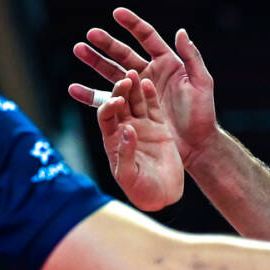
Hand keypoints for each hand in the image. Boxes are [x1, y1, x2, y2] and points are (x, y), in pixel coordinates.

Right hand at [71, 8, 219, 167]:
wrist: (196, 144)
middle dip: (107, 43)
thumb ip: (192, 57)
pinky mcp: (130, 110)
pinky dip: (89, 94)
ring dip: (95, 61)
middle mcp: (150, 74)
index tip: (116, 12)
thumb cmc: (202, 114)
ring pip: (112, 72)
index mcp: (167, 63)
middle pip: (124, 53)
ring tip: (79, 50)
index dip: (133, 24)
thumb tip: (181, 31)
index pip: (148, 37)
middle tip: (89, 34)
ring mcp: (138, 92)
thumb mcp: (202, 83)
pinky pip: (106, 100)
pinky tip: (74, 89)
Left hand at [82, 70, 184, 210]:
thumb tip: (126, 130)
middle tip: (125, 80)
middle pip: (119, 104)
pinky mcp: (159, 128)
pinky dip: (150, 96)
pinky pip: (153, 108)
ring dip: (133, 89)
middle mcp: (125, 129)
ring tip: (134, 74)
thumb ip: (125, 153)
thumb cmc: (141, 190)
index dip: (108, 107)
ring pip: (135, 102)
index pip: (106, 116)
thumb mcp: (128, 175)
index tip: (116, 102)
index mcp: (112, 140)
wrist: (163, 195)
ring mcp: (142, 127)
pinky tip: (148, 83)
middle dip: (120, 92)